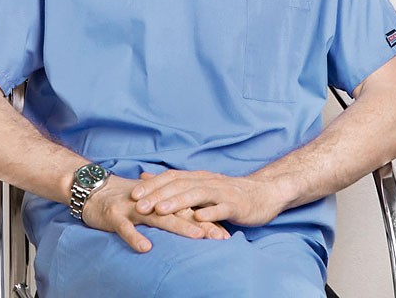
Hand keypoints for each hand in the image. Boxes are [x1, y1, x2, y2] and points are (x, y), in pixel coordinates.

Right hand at [81, 174, 228, 252]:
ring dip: (179, 225)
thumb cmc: (122, 199)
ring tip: (197, 236)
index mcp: (159, 199)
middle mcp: (150, 201)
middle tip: (221, 236)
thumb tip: (192, 222)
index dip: (206, 220)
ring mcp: (132, 207)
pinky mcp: (114, 215)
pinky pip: (126, 228)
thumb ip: (167, 211)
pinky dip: (135, 237)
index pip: (187, 209)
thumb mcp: (148, 204)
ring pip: (158, 217)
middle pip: (179, 212)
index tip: (225, 233)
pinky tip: (146, 248)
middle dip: (201, 224)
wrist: (91, 188)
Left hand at [131, 169, 281, 226]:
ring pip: (197, 194)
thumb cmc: (227, 193)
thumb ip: (173, 183)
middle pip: (180, 185)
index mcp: (197, 177)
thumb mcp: (199, 185)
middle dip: (158, 194)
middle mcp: (207, 181)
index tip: (132, 194)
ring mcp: (222, 192)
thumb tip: (145, 177)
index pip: (171, 177)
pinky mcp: (236, 205)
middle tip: (139, 205)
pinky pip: (221, 208)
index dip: (152, 185)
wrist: (263, 194)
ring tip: (160, 210)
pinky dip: (209, 212)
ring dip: (177, 202)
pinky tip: (198, 218)